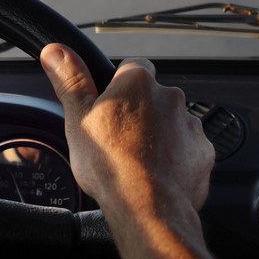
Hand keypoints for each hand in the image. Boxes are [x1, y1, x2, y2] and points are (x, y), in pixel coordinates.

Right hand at [39, 43, 213, 215]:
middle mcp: (170, 97)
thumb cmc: (111, 164)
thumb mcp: (77, 119)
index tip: (110, 105)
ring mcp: (190, 125)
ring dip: (159, 136)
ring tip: (138, 161)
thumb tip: (56, 52)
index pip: (132, 67)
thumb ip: (71, 81)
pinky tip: (158, 175)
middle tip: (119, 139)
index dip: (119, 86)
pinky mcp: (202, 152)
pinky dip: (176, 158)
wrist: (147, 206)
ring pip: (171, 123)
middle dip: (140, 114)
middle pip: (153, 97)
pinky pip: (188, 149)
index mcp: (138, 83)